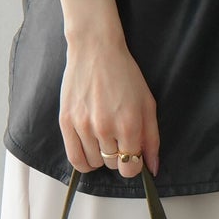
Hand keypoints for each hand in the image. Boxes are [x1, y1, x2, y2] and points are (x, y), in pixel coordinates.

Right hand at [60, 29, 160, 178]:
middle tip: (119, 138)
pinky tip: (90, 150)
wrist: (95, 50)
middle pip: (113, 165)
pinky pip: (74, 158)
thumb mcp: (147, 103)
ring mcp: (83, 126)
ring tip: (104, 139)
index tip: (133, 155)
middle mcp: (105, 128)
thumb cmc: (124, 74)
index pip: (131, 167)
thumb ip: (152, 139)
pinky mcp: (66, 122)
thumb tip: (153, 168)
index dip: (134, 165)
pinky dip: (84, 162)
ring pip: (94, 163)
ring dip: (101, 157)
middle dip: (119, 156)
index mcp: (129, 124)